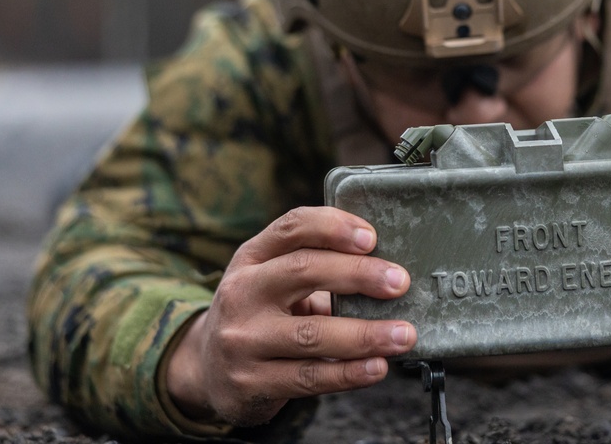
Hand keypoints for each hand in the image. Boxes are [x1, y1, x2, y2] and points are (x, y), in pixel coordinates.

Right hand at [166, 206, 416, 426]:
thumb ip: (314, 262)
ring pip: (311, 333)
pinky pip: (309, 378)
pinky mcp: (251, 383)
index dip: (334, 227)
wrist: (207, 368)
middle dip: (358, 275)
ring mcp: (243, 339)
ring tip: (402, 335)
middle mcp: (242, 292)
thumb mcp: (271, 276)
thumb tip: (385, 265)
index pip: (293, 227)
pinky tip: (377, 367)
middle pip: (303, 271)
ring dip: (365, 334)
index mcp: (252, 256)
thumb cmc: (259, 312)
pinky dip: (349, 374)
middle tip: (399, 283)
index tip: (372, 237)